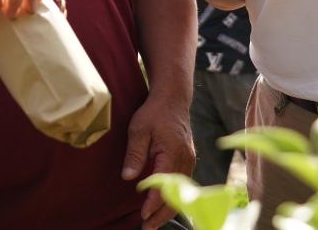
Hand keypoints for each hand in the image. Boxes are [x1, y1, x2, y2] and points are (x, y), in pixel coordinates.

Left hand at [121, 94, 195, 229]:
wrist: (172, 99)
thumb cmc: (154, 113)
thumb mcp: (138, 130)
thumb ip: (134, 154)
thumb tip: (128, 178)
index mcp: (173, 154)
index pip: (164, 185)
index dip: (153, 203)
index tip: (143, 216)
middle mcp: (185, 161)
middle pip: (176, 195)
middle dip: (161, 214)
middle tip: (147, 228)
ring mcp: (189, 161)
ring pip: (182, 193)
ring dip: (168, 209)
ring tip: (153, 223)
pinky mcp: (187, 161)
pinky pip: (182, 185)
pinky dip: (173, 198)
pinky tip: (162, 206)